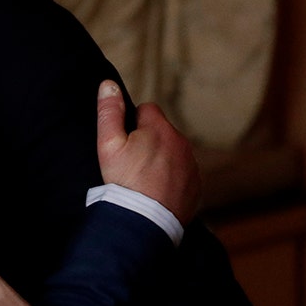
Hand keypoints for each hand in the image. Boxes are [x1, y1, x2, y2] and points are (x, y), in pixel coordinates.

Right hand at [96, 80, 200, 224]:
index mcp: (160, 128)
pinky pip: (183, 173)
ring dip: (161, 159)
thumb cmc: (124, 181)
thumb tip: (109, 84)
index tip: (125, 142)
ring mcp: (191, 165)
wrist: (145, 222)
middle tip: (132, 163)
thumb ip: (109, 111)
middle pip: (162, 131)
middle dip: (149, 141)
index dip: (133, 123)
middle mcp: (181, 143)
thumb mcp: (108, 144)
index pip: (147, 109)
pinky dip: (172, 178)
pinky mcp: (196, 186)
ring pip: (173, 152)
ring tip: (143, 179)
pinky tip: (156, 191)